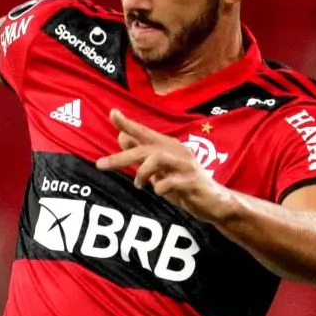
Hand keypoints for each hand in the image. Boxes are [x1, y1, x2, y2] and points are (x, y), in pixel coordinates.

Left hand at [96, 110, 233, 220]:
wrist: (214, 202)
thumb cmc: (183, 183)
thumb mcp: (159, 169)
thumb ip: (142, 153)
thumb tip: (121, 136)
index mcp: (168, 147)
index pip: (145, 133)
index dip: (128, 123)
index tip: (112, 113)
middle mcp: (178, 151)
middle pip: (145, 149)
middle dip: (120, 157)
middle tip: (100, 165)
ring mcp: (187, 165)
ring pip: (157, 158)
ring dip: (142, 172)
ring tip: (139, 185)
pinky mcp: (193, 182)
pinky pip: (171, 182)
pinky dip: (160, 187)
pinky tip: (160, 192)